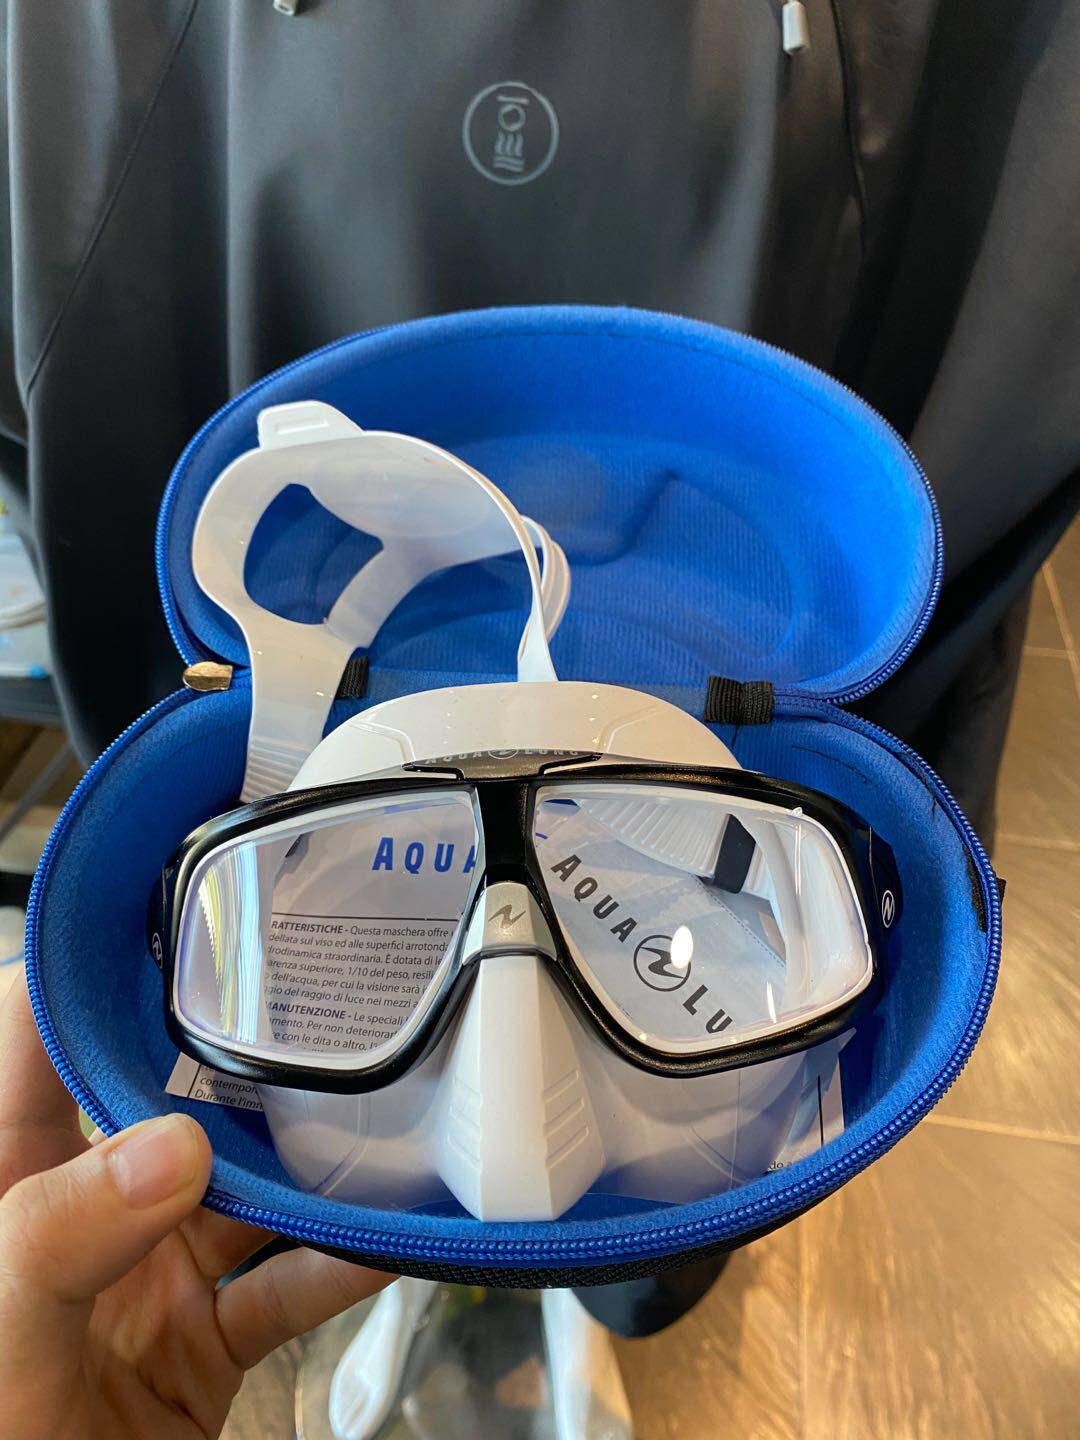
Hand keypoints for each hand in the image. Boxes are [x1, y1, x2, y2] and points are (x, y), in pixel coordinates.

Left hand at [0, 973, 391, 1438]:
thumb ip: (61, 1231)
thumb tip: (174, 1147)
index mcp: (4, 1177)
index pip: (37, 1035)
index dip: (94, 962)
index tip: (175, 904)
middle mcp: (80, 1212)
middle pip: (169, 1099)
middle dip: (241, 1053)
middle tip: (319, 995)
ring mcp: (147, 1275)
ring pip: (248, 1191)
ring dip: (315, 1161)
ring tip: (382, 1110)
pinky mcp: (203, 1342)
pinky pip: (287, 1287)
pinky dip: (345, 1263)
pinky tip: (395, 1236)